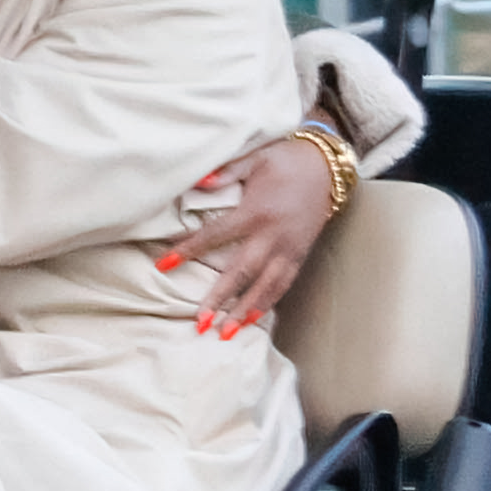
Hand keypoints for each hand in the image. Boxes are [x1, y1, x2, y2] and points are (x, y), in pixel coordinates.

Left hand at [159, 136, 340, 337]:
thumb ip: (227, 171)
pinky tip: (252, 320)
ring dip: (244, 311)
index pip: (215, 234)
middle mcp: (272, 235)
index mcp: (256, 211)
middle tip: (201, 322)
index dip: (188, 249)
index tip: (163, 264)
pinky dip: (267, 304)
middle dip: (220, 298)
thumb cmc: (285, 160)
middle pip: (241, 272)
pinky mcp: (300, 255)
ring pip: (265, 286)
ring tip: (226, 333)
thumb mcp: (255, 157)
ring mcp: (288, 248)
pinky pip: (283, 285)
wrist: (327, 167)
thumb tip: (198, 181)